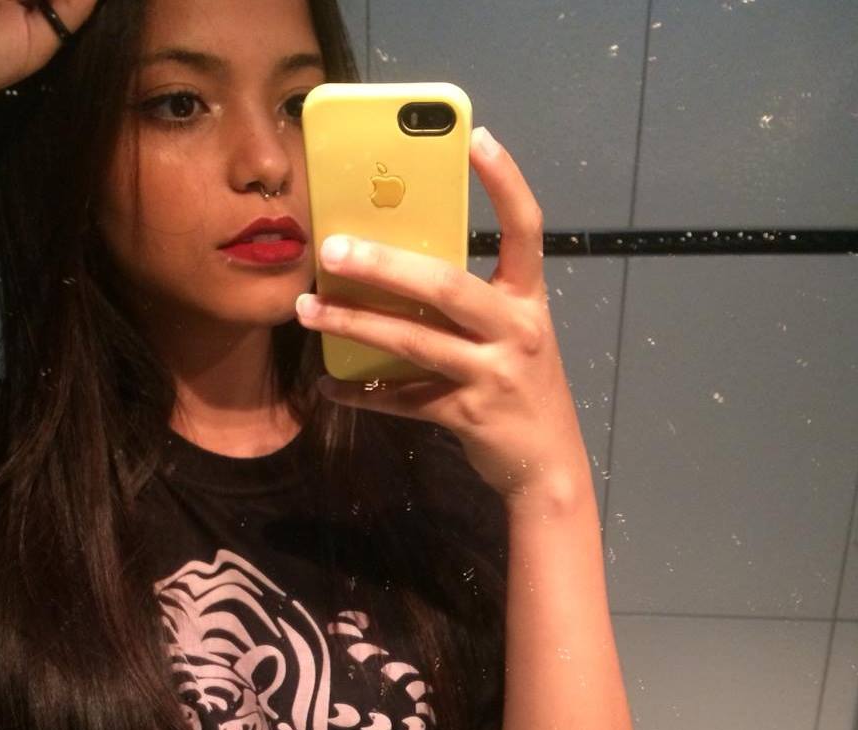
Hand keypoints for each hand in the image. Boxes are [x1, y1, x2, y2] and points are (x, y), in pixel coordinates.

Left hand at [295, 126, 591, 505]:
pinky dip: (362, 394)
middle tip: (332, 249)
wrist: (548, 464)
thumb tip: (398, 271)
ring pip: (413, 341)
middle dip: (384, 265)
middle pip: (446, 285)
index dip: (505, 183)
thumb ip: (471, 306)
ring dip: (355, 324)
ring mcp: (493, 373)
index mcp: (528, 300)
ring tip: (309, 311)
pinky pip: (403, 400)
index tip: (474, 138)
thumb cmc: (523, 388)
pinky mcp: (468, 414)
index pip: (526, 229)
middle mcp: (516, 329)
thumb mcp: (512, 336)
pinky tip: (329, 385)